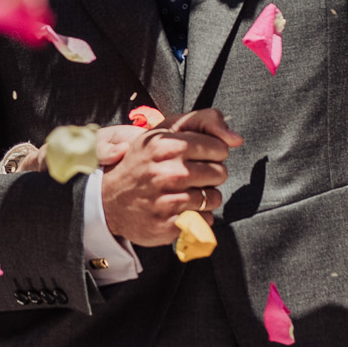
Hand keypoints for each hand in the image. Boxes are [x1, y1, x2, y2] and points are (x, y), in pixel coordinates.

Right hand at [99, 108, 243, 247]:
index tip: (196, 156)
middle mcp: (168, 172)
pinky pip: (205, 220)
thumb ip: (203, 121)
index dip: (212, 152)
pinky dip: (197, 216)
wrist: (110, 200)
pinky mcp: (169, 225)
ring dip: (204, 196)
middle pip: (220, 173)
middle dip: (209, 174)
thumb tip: (237, 139)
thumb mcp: (164, 131)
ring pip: (214, 198)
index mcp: (167, 144)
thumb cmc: (143, 161)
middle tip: (188, 175)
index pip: (219, 147)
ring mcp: (168, 201)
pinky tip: (178, 209)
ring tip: (184, 192)